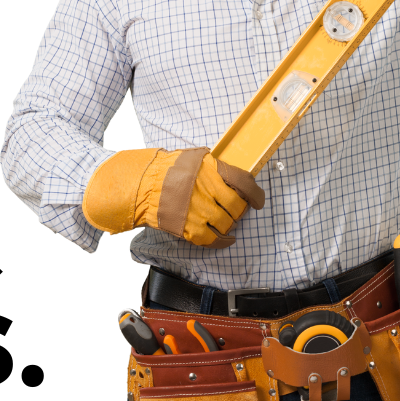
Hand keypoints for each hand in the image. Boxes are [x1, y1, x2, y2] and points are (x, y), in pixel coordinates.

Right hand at [82, 146, 264, 247]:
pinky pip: (214, 240)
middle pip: (237, 207)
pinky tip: (225, 239)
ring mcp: (200, 211)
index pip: (245, 183)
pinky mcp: (190, 228)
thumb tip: (231, 174)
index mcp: (211, 170)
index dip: (256, 195)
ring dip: (229, 224)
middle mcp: (208, 190)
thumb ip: (213, 166)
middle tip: (234, 210)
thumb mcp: (192, 158)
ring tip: (225, 221)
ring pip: (228, 224)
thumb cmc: (165, 170)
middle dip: (239, 210)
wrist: (141, 186)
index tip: (258, 200)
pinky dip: (223, 241)